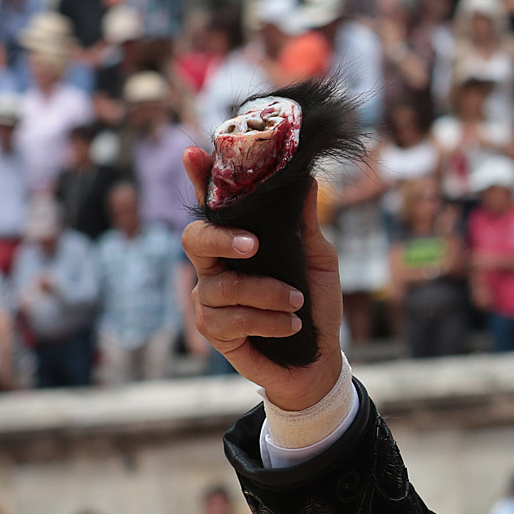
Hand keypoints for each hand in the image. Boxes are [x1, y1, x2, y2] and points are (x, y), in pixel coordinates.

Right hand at [180, 146, 343, 411]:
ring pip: (223, 286)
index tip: (195, 153)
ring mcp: (210, 300)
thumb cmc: (314, 304)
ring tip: (297, 301)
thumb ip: (305, 226)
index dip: (200, 179)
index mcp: (238, 242)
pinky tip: (290, 325)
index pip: (214, 206)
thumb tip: (306, 179)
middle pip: (193, 239)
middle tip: (253, 246)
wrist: (319, 360)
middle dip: (221, 239)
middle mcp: (216, 267)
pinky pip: (232, 319)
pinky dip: (267, 320)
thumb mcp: (318, 261)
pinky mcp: (214, 331)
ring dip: (266, 292)